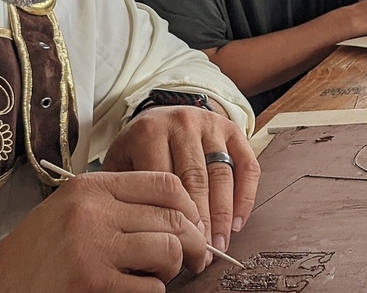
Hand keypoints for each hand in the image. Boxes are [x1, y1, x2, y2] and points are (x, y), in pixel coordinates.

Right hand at [0, 170, 209, 289]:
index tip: (192, 226)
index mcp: (90, 187)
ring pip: (170, 251)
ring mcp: (93, 248)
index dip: (190, 208)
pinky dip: (151, 292)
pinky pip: (150, 287)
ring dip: (172, 270)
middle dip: (193, 243)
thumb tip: (178, 214)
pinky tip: (133, 290)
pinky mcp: (93, 283)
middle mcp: (93, 211)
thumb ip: (116, 204)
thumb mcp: (69, 211)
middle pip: (175, 218)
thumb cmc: (33, 254)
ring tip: (157, 276)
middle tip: (194, 259)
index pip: (166, 184)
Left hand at [103, 105, 259, 256]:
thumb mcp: (120, 162)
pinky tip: (238, 222)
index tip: (176, 248)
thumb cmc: (138, 147)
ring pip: (222, 175)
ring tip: (220, 244)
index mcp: (149, 133)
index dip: (173, 218)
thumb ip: (124, 192)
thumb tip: (137, 237)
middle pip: (196, 180)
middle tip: (201, 254)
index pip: (164, 182)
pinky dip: (245, 197)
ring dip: (223, 215)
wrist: (160, 113)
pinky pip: (247, 166)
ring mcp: (210, 125)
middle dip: (201, 222)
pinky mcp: (232, 129)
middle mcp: (182, 124)